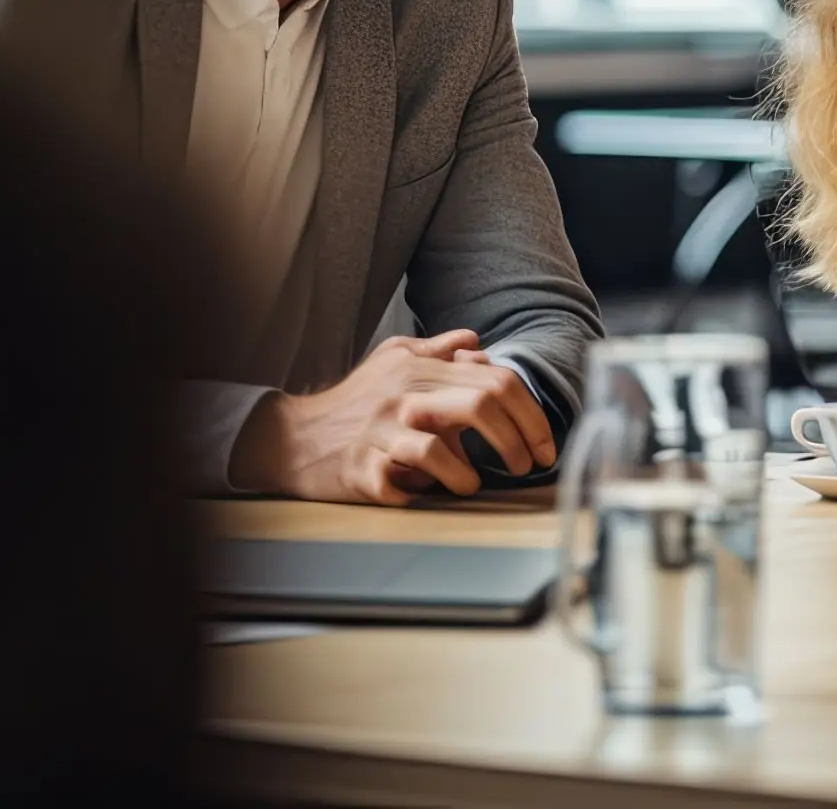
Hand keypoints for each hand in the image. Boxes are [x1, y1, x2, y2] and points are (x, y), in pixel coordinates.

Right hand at [230, 329, 558, 503]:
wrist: (292, 437)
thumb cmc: (353, 401)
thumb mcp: (393, 360)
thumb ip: (438, 349)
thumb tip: (479, 344)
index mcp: (420, 369)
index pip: (497, 382)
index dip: (532, 414)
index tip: (544, 444)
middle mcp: (404, 396)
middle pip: (481, 406)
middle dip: (518, 441)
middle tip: (528, 466)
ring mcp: (381, 434)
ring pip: (439, 450)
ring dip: (466, 475)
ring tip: (470, 483)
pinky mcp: (362, 471)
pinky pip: (403, 485)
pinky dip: (423, 493)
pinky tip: (425, 493)